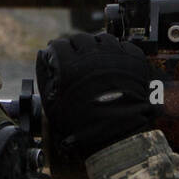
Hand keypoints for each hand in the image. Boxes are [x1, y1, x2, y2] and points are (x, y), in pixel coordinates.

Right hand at [35, 32, 157, 162]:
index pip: (58, 45)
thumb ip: (44, 75)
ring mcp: (115, 57)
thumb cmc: (81, 127)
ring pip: (103, 39)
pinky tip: (116, 65)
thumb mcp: (53, 104)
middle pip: (80, 39)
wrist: (117, 140)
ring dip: (98, 48)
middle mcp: (92, 56)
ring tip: (98, 63)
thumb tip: (43, 55)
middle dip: (76, 48)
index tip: (59, 59)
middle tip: (78, 62)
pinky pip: (125, 46)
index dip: (57, 53)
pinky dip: (119, 53)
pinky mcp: (135, 62)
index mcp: (69, 65)